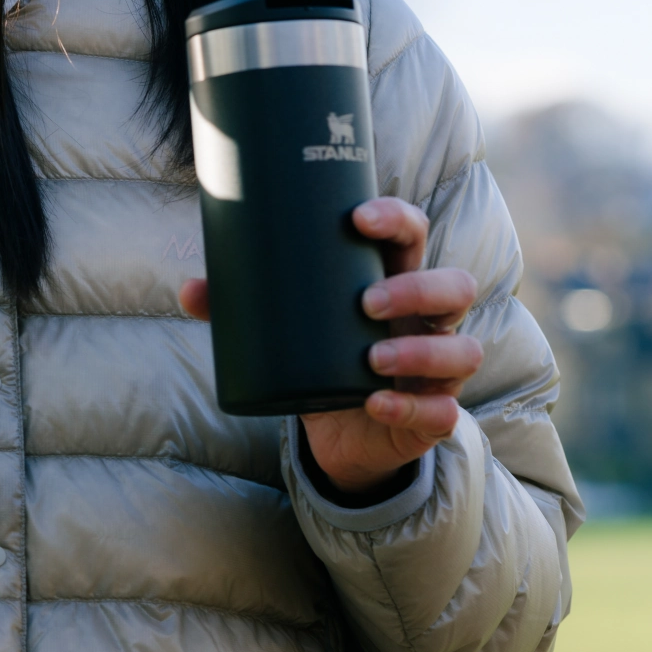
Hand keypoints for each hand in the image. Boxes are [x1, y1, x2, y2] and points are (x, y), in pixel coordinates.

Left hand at [179, 197, 482, 496]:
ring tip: (370, 357)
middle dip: (417, 289)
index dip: (397, 219)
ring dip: (419, 351)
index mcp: (397, 281)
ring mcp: (438, 369)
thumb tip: (189, 290)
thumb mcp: (287, 330)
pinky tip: (375, 404)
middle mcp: (429, 321)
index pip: (415, 236)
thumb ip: (240, 308)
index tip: (358, 217)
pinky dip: (410, 408)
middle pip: (455, 287)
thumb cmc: (321, 359)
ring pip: (461, 350)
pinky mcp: (432, 414)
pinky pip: (442, 412)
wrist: (342, 433)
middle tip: (367, 301)